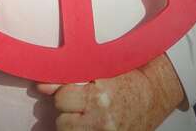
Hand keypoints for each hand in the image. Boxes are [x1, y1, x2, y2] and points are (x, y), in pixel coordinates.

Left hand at [37, 55, 183, 130]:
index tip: (74, 91)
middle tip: (79, 105)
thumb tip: (41, 86)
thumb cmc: (127, 78)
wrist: (154, 94)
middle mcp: (102, 119)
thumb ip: (68, 77)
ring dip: (71, 124)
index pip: (62, 98)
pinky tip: (87, 124)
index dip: (64, 93)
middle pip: (62, 121)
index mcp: (99, 96)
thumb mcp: (99, 71)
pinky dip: (80, 130)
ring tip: (84, 116)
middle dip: (66, 112)